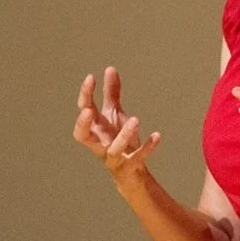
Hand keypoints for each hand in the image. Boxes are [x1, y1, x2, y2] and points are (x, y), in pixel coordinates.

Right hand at [74, 67, 160, 182]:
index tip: (91, 77)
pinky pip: (136, 159)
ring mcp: (113, 157)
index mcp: (95, 129)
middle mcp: (100, 143)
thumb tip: (110, 69)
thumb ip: (111, 94)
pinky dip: (146, 148)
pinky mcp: (128, 167)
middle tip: (87, 111)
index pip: (84, 111)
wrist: (131, 172)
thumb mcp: (115, 115)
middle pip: (82, 136)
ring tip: (136, 119)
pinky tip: (157, 135)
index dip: (85, 95)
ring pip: (112, 150)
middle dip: (82, 124)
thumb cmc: (119, 140)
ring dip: (123, 135)